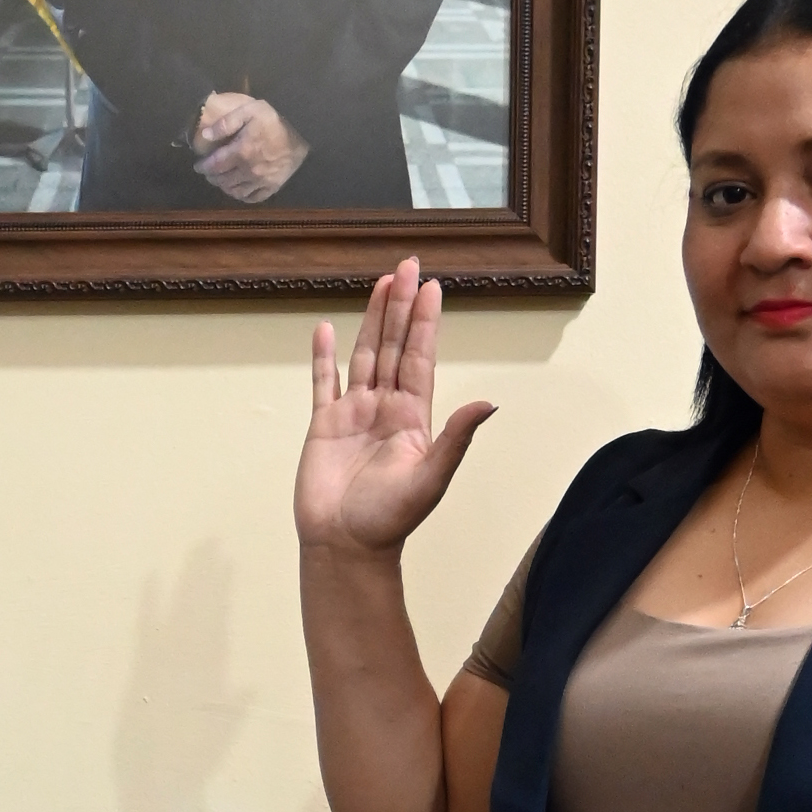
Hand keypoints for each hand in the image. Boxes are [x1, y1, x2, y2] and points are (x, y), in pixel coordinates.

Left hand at [193, 92, 309, 201]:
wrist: (304, 132)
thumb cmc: (274, 120)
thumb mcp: (249, 111)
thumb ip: (226, 123)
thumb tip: (206, 136)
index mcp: (241, 152)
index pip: (214, 165)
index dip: (203, 167)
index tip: (198, 166)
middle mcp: (248, 171)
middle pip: (223, 180)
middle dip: (212, 177)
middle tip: (209, 172)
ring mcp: (261, 181)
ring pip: (235, 191)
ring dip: (224, 187)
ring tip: (221, 180)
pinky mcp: (272, 187)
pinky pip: (252, 198)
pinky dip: (241, 196)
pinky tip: (238, 189)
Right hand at [295, 259, 495, 560]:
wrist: (345, 546)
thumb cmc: (389, 520)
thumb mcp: (431, 477)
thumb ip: (456, 437)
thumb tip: (488, 403)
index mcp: (413, 417)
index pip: (420, 358)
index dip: (425, 323)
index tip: (432, 288)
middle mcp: (385, 408)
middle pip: (394, 346)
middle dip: (401, 306)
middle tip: (407, 266)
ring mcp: (354, 414)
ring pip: (364, 355)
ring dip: (372, 319)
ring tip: (380, 283)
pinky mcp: (324, 426)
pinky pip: (323, 383)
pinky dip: (324, 356)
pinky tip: (327, 329)